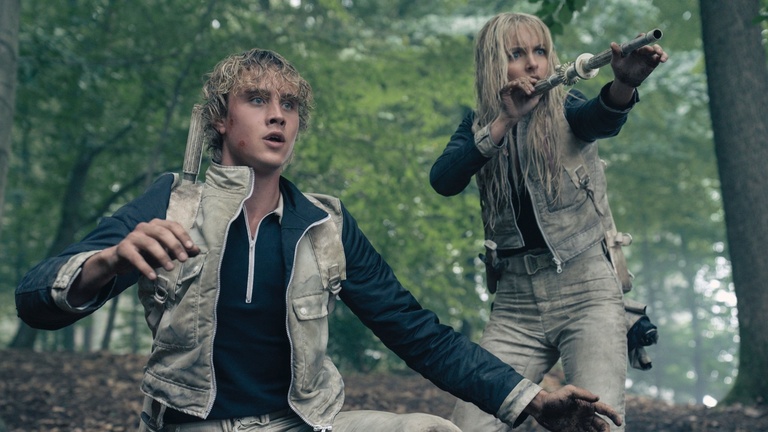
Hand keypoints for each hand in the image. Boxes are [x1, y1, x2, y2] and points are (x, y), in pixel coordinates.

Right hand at [69, 219, 199, 305]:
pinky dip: (145, 267)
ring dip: (162, 256)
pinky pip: (135, 257)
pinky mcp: (123, 248)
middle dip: (175, 246)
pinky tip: (153, 276)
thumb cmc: (148, 253)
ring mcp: (133, 236)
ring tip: (170, 268)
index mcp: (157, 224)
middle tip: (183, 260)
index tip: (191, 248)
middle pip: (162, 232)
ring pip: (149, 243)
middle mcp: (144, 227)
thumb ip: (181, 249)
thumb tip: (197, 250)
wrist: (121, 259)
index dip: (183, 235)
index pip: (173, 225)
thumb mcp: (166, 251)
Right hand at [497, 76, 541, 123]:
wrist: (515, 116)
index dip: (531, 79)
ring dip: (524, 86)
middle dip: (528, 83)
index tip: (536, 81)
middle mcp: (515, 87)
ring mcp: (510, 89)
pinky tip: (516, 84)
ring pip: (517, 82)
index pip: (526, 80)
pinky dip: (511, 83)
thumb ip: (538, 94)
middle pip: (522, 79)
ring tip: (529, 92)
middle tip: (533, 90)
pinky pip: (507, 85)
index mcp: (522, 88)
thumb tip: (545, 87)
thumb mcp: (534, 101)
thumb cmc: (523, 109)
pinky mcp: (504, 91)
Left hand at [525, 385, 622, 431]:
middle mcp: (587, 416)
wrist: (541, 409)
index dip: (614, 415)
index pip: (605, 410)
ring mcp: (581, 425)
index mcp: (588, 406)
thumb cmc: (554, 398)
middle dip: (607, 431)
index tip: (619, 422)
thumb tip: (597, 398)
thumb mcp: (568, 392)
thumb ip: (582, 393)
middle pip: (603, 425)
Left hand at [610, 38, 667, 87]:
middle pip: (649, 44)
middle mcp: (642, 50)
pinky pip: (660, 58)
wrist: (625, 80)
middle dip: (650, 46)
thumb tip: (612, 44)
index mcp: (634, 47)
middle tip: (650, 49)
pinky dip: (663, 57)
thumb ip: (616, 53)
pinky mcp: (653, 62)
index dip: (641, 37)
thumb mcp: (616, 62)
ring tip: (659, 54)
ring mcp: (649, 56)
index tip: (642, 36)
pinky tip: (663, 59)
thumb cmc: (619, 69)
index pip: (638, 40)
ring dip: (659, 50)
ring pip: (657, 50)